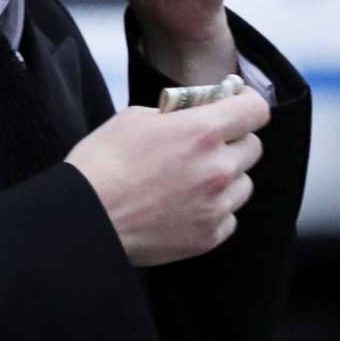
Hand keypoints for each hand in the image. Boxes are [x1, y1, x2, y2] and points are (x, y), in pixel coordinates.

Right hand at [65, 89, 269, 266]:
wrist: (84, 219)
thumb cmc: (102, 164)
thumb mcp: (136, 118)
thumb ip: (178, 113)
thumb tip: (197, 111)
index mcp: (202, 132)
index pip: (256, 110)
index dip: (247, 103)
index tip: (237, 105)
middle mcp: (217, 169)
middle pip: (253, 147)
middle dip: (233, 141)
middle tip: (205, 145)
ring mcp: (216, 206)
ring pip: (243, 184)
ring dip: (225, 178)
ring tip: (190, 180)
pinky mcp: (208, 237)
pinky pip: (229, 217)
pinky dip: (213, 210)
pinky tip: (184, 206)